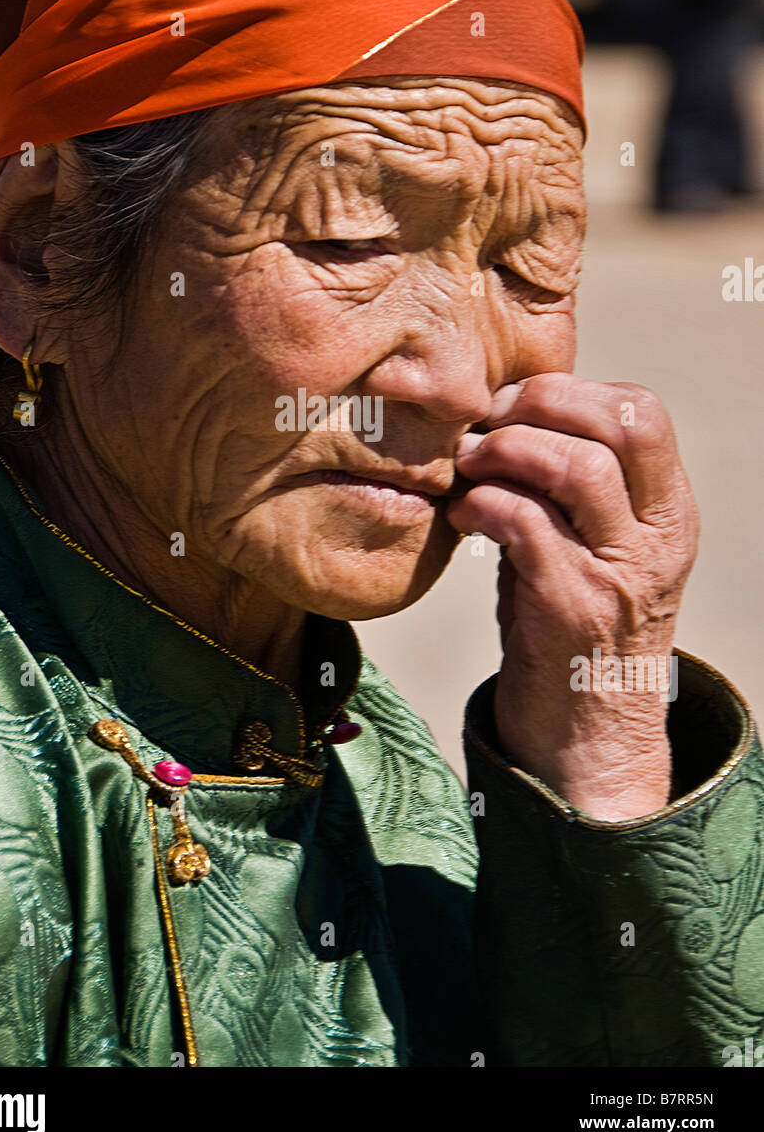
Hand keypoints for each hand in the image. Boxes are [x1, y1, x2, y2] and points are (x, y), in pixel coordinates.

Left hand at [447, 373, 698, 820]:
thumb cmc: (571, 632)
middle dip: (543, 404)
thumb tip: (499, 417)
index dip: (569, 391)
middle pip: (623, 423)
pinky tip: (462, 515)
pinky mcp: (573, 607)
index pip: (642, 411)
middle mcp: (657, 538)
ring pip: (578, 467)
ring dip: (507, 451)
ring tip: (469, 465)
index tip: (512, 406)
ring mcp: (620, 573)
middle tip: (488, 424)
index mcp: (668, 514)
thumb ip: (564, 487)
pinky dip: (484, 504)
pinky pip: (527, 524)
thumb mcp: (589, 548)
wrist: (585, 741)